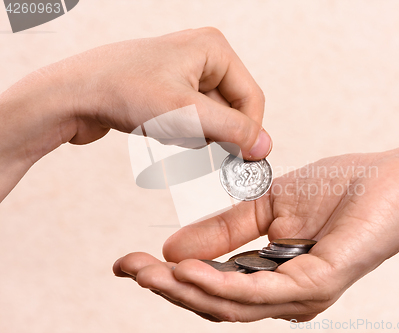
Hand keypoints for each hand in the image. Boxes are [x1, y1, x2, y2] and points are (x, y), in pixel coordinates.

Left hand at [0, 27, 270, 200]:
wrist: (71, 95)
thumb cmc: (124, 91)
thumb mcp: (186, 114)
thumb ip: (232, 130)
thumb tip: (265, 146)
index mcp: (214, 48)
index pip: (251, 97)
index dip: (248, 132)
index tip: (242, 161)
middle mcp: (203, 55)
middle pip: (231, 109)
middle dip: (211, 131)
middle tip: (185, 136)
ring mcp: (184, 72)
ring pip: (211, 119)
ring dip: (192, 134)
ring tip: (162, 127)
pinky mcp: (169, 89)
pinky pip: (191, 120)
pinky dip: (179, 132)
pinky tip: (154, 126)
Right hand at [114, 113, 398, 321]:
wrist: (392, 178)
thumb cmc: (339, 189)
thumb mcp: (266, 206)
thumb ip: (223, 230)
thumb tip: (173, 248)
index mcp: (270, 275)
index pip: (210, 285)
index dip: (167, 277)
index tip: (128, 261)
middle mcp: (283, 295)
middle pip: (214, 303)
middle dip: (167, 287)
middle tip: (129, 268)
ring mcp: (301, 295)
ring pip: (231, 305)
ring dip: (185, 289)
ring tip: (149, 271)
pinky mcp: (318, 285)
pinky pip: (261, 292)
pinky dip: (221, 283)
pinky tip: (191, 271)